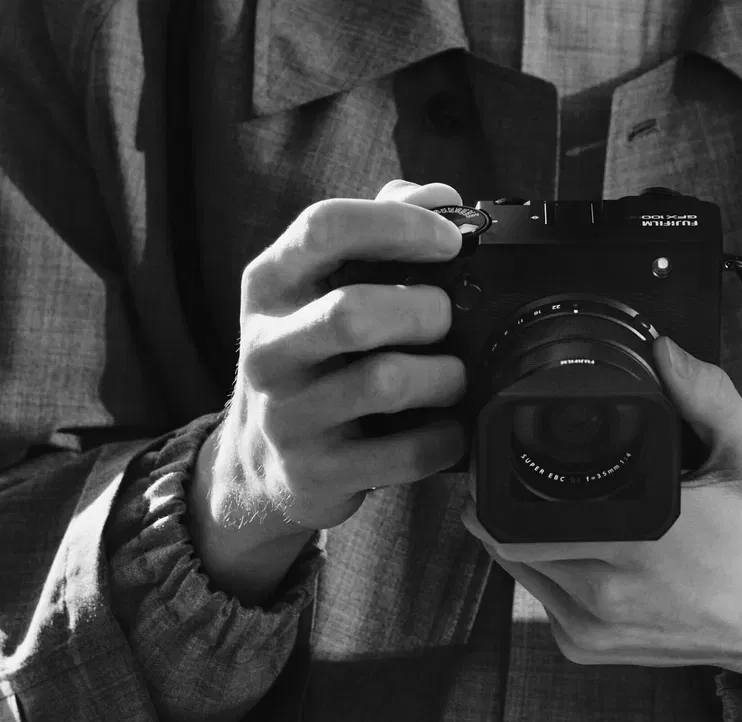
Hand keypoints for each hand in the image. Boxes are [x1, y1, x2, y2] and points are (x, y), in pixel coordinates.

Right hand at [189, 179, 467, 602]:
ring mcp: (288, 416)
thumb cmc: (309, 357)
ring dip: (443, 377)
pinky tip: (445, 428)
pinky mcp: (317, 474)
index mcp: (270, 285)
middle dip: (426, 312)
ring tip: (452, 377)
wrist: (256, 465)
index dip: (399, 225)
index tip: (451, 240)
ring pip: (385, 383)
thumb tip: (441, 195)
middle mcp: (267, 348)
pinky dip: (444, 438)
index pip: (324, 227)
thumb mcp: (318, 287)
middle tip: (447, 321)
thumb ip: (376, 231)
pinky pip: (405, 453)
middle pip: (354, 313)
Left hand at [462, 336, 741, 695]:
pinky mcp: (586, 648)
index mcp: (641, 537)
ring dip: (513, 532)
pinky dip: (538, 567)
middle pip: (504, 537)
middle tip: (506, 465)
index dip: (497, 476)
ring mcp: (591, 625)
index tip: (500, 444)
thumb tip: (662, 351)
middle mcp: (607, 587)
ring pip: (514, 568)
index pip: (524, 511)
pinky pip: (536, 597)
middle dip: (495, 499)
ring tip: (538, 499)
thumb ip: (707, 395)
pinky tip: (567, 543)